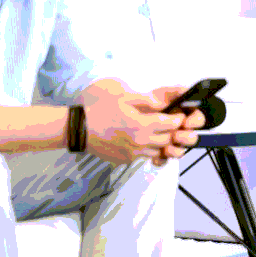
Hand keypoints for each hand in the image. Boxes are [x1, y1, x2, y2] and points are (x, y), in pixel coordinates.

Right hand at [81, 80, 200, 166]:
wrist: (77, 129)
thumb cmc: (98, 109)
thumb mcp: (122, 96)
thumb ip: (145, 99)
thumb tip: (163, 102)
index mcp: (141, 125)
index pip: (171, 125)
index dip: (177, 119)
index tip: (178, 114)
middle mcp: (140, 142)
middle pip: (167, 140)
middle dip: (172, 132)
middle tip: (170, 124)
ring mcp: (132, 154)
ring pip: (156, 150)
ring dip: (160, 142)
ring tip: (156, 131)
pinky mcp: (124, 160)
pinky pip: (142, 156)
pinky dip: (146, 149)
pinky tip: (140, 139)